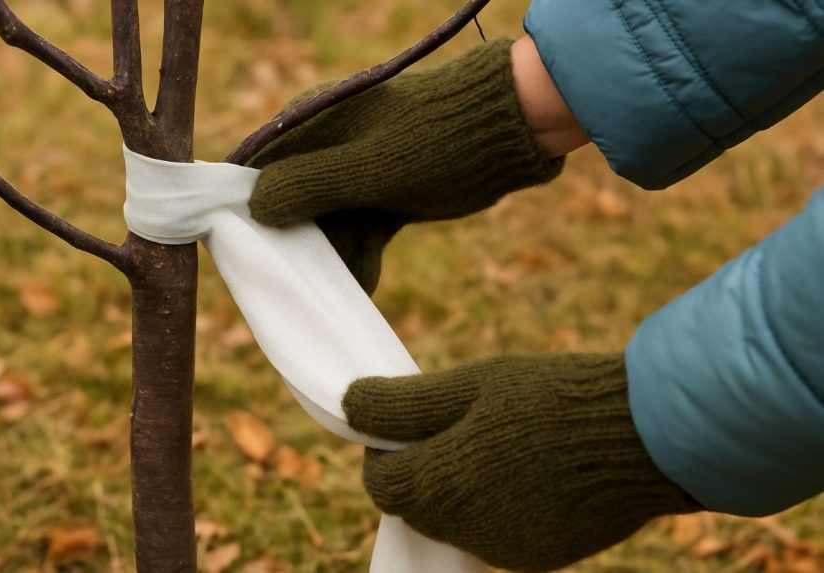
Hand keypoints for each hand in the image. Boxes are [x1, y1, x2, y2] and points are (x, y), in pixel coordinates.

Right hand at [248, 38, 563, 293]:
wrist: (507, 136)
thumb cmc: (435, 141)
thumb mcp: (368, 167)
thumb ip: (309, 184)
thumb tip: (255, 205)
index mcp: (316, 124)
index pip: (264, 167)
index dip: (251, 207)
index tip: (245, 249)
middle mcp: (331, 148)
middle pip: (294, 202)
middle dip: (296, 244)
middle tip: (295, 288)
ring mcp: (360, 174)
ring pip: (329, 224)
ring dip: (333, 258)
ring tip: (338, 292)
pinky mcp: (386, 196)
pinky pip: (361, 232)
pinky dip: (361, 257)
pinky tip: (363, 284)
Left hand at [343, 354, 701, 571]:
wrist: (644, 435)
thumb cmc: (551, 397)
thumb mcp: (471, 385)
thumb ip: (403, 403)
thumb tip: (350, 404)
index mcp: (441, 484)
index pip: (380, 481)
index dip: (381, 449)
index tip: (403, 420)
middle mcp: (466, 529)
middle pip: (415, 502)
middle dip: (420, 466)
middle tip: (454, 424)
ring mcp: (504, 548)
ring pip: (455, 519)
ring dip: (457, 486)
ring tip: (495, 442)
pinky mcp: (538, 554)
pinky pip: (494, 531)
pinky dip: (494, 503)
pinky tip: (525, 468)